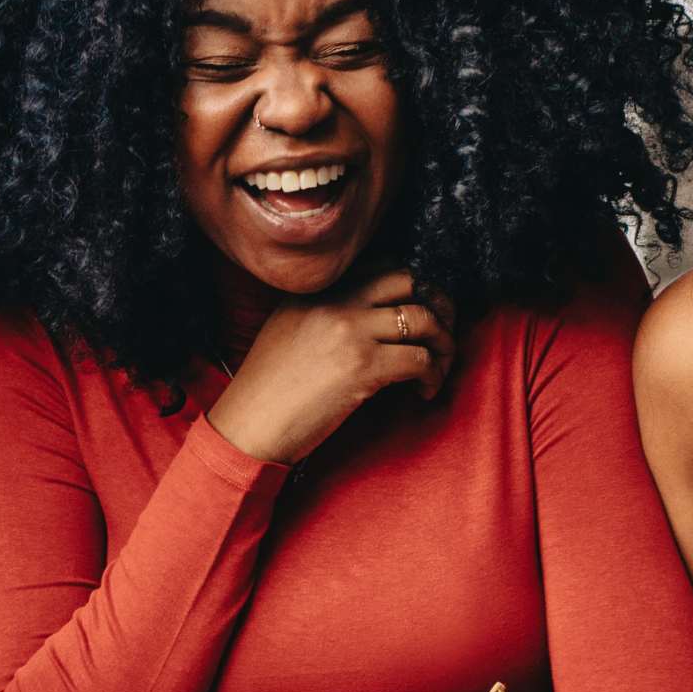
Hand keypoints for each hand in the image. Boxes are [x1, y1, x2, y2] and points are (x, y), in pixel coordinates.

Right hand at [207, 268, 453, 466]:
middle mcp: (336, 301)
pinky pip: (420, 359)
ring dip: (443, 343)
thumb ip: (324, 313)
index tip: (419, 310)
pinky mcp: (363, 366)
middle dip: (437, 304)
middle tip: (442, 332)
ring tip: (439, 366)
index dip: (410, 286)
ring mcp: (350, 331)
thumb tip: (372, 319)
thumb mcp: (286, 330)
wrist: (248, 425)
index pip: (381, 266)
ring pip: (424, 319)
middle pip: (409, 281)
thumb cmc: (267, 390)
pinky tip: (423, 391)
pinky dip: (433, 374)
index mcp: (317, 290)